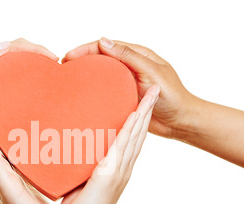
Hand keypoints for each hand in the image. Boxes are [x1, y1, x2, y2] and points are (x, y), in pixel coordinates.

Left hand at [0, 39, 57, 141]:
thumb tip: (5, 45)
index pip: (15, 45)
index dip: (36, 49)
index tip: (53, 59)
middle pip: (19, 48)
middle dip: (39, 52)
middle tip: (55, 64)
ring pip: (19, 58)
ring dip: (35, 60)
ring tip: (50, 70)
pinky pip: (15, 70)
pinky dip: (29, 70)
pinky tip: (38, 80)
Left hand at [56, 85, 159, 203]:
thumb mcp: (79, 181)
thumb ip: (81, 165)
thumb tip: (71, 149)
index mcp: (115, 168)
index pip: (129, 138)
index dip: (137, 117)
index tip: (142, 97)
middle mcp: (121, 168)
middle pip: (138, 133)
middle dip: (147, 110)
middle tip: (155, 88)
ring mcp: (118, 172)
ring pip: (135, 136)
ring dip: (144, 114)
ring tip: (153, 93)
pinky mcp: (109, 176)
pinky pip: (122, 147)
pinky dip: (130, 130)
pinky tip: (136, 114)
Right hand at [63, 38, 197, 138]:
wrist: (180, 121)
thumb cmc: (172, 96)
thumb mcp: (150, 72)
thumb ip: (128, 56)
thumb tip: (102, 41)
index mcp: (137, 55)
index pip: (106, 46)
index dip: (85, 49)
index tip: (69, 57)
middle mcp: (130, 67)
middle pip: (100, 59)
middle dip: (81, 61)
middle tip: (63, 68)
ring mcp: (126, 83)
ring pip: (101, 76)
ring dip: (85, 76)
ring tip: (68, 81)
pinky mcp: (125, 99)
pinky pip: (105, 93)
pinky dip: (92, 93)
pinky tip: (81, 98)